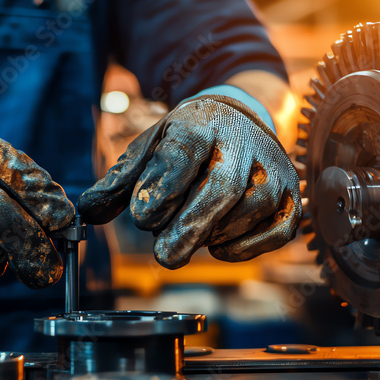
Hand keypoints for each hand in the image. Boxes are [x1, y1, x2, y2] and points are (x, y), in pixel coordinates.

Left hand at [78, 94, 300, 267]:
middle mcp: (245, 143)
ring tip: (189, 233)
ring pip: (247, 213)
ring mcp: (275, 171)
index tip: (141, 216)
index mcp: (201, 123)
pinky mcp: (292, 199)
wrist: (241, 123)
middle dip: (191, 226)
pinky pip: (274, 233)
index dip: (162, 187)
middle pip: (223, 188)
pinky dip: (243, 248)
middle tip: (163, 256)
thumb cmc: (188, 143)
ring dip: (212, 235)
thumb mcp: (151, 148)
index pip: (183, 154)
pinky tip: (217, 243)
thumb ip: (120, 182)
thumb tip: (88, 212)